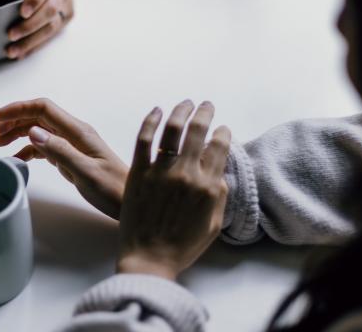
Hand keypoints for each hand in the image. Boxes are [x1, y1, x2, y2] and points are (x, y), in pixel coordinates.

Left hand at [0, 0, 82, 58]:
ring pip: (53, 27)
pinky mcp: (67, 18)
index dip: (35, 0)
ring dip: (33, 42)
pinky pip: (53, 35)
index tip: (22, 12)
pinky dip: (37, 46)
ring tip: (14, 51)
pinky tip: (24, 53)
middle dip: (30, 26)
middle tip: (11, 35)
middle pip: (50, 11)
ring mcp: (66, 6)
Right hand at [0, 98, 126, 218]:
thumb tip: (33, 131)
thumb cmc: (113, 189)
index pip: (43, 109)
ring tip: (0, 143)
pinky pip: (46, 147)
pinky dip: (29, 149)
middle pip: (39, 117)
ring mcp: (73, 145)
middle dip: (14, 120)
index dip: (18, 109)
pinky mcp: (72, 157)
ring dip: (19, 133)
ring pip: (40, 130)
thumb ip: (60, 151)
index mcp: (78, 132)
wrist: (130, 202)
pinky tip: (18, 158)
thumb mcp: (85, 172)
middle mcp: (75, 134)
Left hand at [116, 100, 230, 280]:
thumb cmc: (182, 247)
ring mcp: (160, 171)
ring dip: (181, 111)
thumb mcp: (213, 224)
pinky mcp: (138, 173)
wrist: (149, 259)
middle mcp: (186, 174)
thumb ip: (219, 195)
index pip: (220, 148)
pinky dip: (150, 121)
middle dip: (205, 113)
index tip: (222, 128)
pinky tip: (157, 110)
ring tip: (185, 103)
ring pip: (172, 130)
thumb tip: (219, 172)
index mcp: (208, 186)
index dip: (223, 133)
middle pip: (198, 131)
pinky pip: (144, 139)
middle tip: (206, 105)